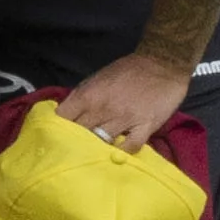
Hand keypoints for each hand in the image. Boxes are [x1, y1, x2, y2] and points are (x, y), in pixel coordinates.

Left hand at [54, 55, 192, 158]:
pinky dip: (123, 153)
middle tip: (75, 151)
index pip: (62, 118)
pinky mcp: (145, 126)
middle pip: (79, 134)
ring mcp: (125, 118)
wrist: (162, 64)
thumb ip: (81, 98)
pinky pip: (130, 147)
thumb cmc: (127, 71)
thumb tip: (65, 116)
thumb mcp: (97, 79)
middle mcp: (103, 108)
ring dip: (98, 149)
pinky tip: (119, 154)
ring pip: (102, 142)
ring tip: (94, 156)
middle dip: (75, 143)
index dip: (57, 128)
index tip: (57, 136)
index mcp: (87, 95)